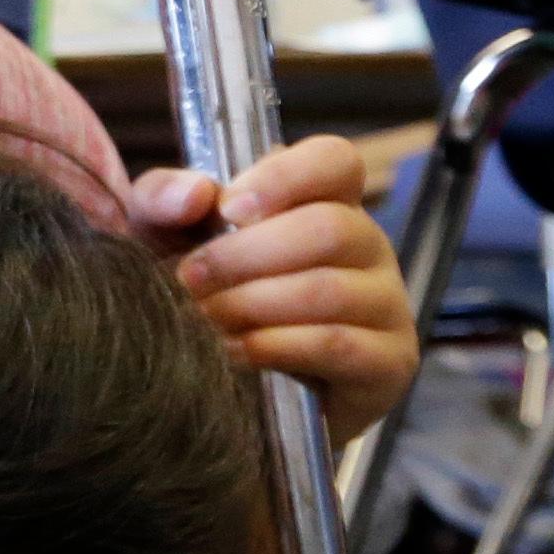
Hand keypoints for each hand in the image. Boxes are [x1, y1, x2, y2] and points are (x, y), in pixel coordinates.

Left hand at [131, 136, 417, 437]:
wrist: (237, 393)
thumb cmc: (211, 299)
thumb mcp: (167, 241)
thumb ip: (164, 201)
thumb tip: (196, 192)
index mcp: (326, 202)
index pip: (335, 160)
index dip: (282, 177)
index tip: (227, 208)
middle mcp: (368, 246)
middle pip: (328, 228)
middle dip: (246, 255)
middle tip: (190, 279)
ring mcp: (387, 304)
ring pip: (329, 289)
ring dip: (253, 303)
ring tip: (203, 319)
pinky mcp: (389, 363)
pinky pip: (338, 344)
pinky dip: (276, 346)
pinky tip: (233, 353)